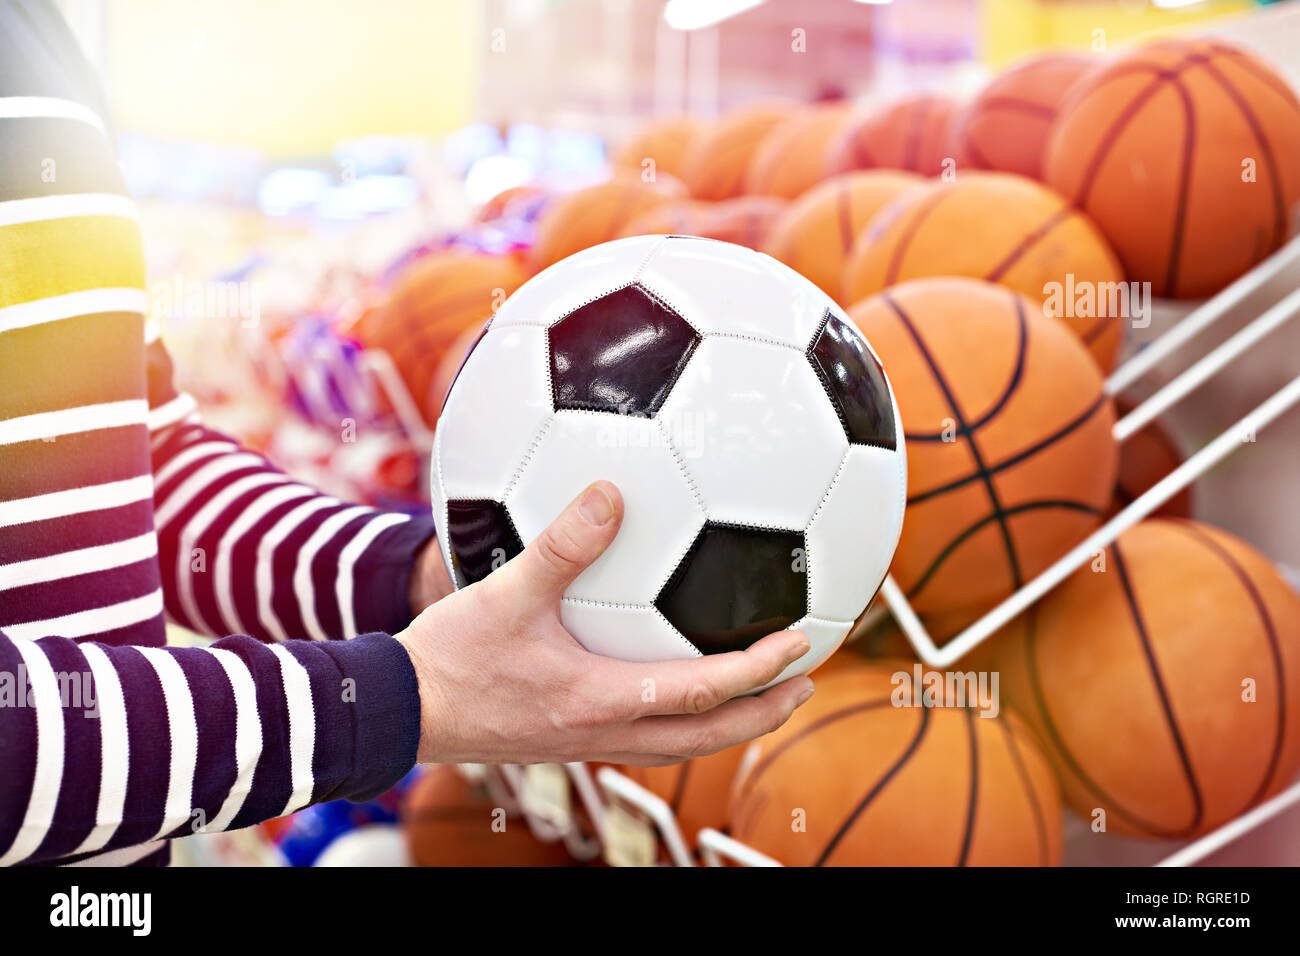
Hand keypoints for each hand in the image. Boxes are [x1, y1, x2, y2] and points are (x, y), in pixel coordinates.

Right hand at [396, 481, 814, 765]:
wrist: (400, 711)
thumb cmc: (451, 657)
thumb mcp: (507, 593)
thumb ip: (562, 545)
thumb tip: (609, 492)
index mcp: (605, 699)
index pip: (707, 691)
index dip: (761, 670)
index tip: (803, 643)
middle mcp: (606, 730)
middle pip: (710, 735)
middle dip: (764, 712)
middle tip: (806, 684)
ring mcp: (588, 740)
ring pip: (681, 743)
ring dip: (730, 720)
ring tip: (761, 693)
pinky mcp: (568, 736)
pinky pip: (644, 734)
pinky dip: (682, 716)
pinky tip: (673, 682)